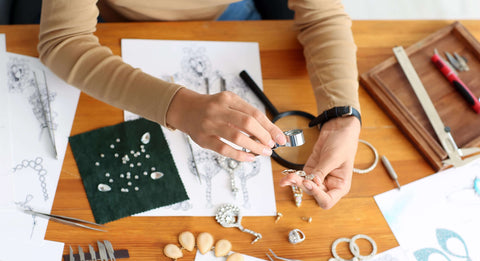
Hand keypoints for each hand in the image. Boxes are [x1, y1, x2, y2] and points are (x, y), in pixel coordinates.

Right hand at [166, 88, 285, 161]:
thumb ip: (246, 115)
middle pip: (247, 123)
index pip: (255, 113)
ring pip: (236, 137)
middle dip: (263, 136)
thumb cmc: (212, 108)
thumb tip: (268, 132)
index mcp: (229, 99)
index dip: (270, 127)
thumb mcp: (229, 104)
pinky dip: (239, 155)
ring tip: (263, 152)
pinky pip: (224, 149)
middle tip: (271, 145)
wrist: (185, 109)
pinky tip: (249, 158)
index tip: (280, 137)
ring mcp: (210, 124)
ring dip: (254, 147)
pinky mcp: (203, 138)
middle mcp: (219, 109)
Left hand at [280, 116, 360, 208]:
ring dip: (296, 182)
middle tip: (294, 178)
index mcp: (340, 186)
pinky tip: (286, 177)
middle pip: (313, 193)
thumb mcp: (334, 157)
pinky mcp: (311, 170)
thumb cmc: (343, 143)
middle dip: (303, 186)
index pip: (327, 201)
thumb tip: (312, 183)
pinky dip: (293, 177)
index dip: (317, 195)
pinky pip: (301, 177)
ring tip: (287, 178)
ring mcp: (319, 178)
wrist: (338, 129)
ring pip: (305, 186)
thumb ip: (322, 171)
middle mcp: (329, 185)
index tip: (310, 183)